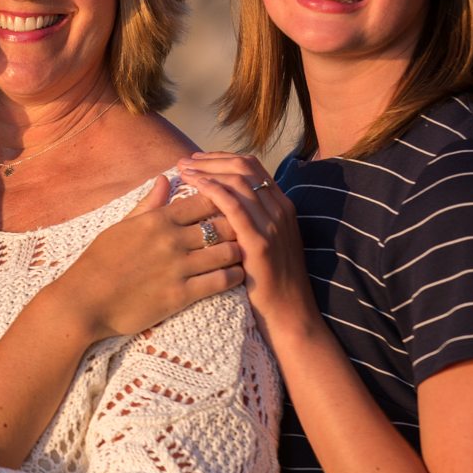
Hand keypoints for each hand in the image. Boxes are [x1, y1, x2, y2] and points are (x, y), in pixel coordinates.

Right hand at [46, 175, 244, 343]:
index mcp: (158, 219)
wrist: (84, 301)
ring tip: (243, 254)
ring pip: (229, 252)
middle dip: (238, 225)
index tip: (229, 208)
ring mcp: (178, 267)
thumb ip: (148, 203)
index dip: (223, 201)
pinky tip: (236, 276)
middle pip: (224, 224)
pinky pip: (221, 281)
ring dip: (240, 252)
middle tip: (244, 231)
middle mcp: (172, 240)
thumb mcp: (121, 226)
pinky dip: (235, 276)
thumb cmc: (99, 262)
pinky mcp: (181, 295)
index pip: (206, 200)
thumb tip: (165, 178)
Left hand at [176, 152, 316, 343]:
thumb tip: (221, 201)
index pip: (251, 167)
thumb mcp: (263, 243)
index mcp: (281, 207)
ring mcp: (273, 224)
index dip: (221, 158)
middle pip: (244, 167)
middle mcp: (280, 210)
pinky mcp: (260, 240)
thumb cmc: (269, 283)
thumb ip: (249, 220)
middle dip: (211, 160)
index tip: (196, 160)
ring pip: (239, 180)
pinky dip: (212, 189)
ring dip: (207, 171)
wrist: (289, 314)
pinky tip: (193, 185)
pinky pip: (234, 204)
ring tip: (183, 170)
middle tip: (184, 161)